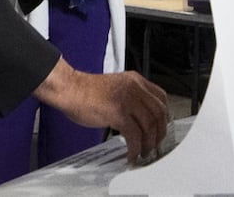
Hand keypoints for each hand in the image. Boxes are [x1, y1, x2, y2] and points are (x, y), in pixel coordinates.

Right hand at [34, 59, 168, 163]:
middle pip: (158, 113)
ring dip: (148, 143)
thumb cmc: (86, 91)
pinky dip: (135, 148)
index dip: (164, 116)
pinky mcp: (118, 112)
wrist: (69, 89)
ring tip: (143, 152)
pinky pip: (134, 135)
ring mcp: (127, 99)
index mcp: (135, 80)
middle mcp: (134, 87)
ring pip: (149, 125)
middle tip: (154, 145)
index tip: (161, 127)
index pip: (161, 97)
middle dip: (159, 133)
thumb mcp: (115, 88)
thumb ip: (130, 98)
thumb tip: (139, 118)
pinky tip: (131, 153)